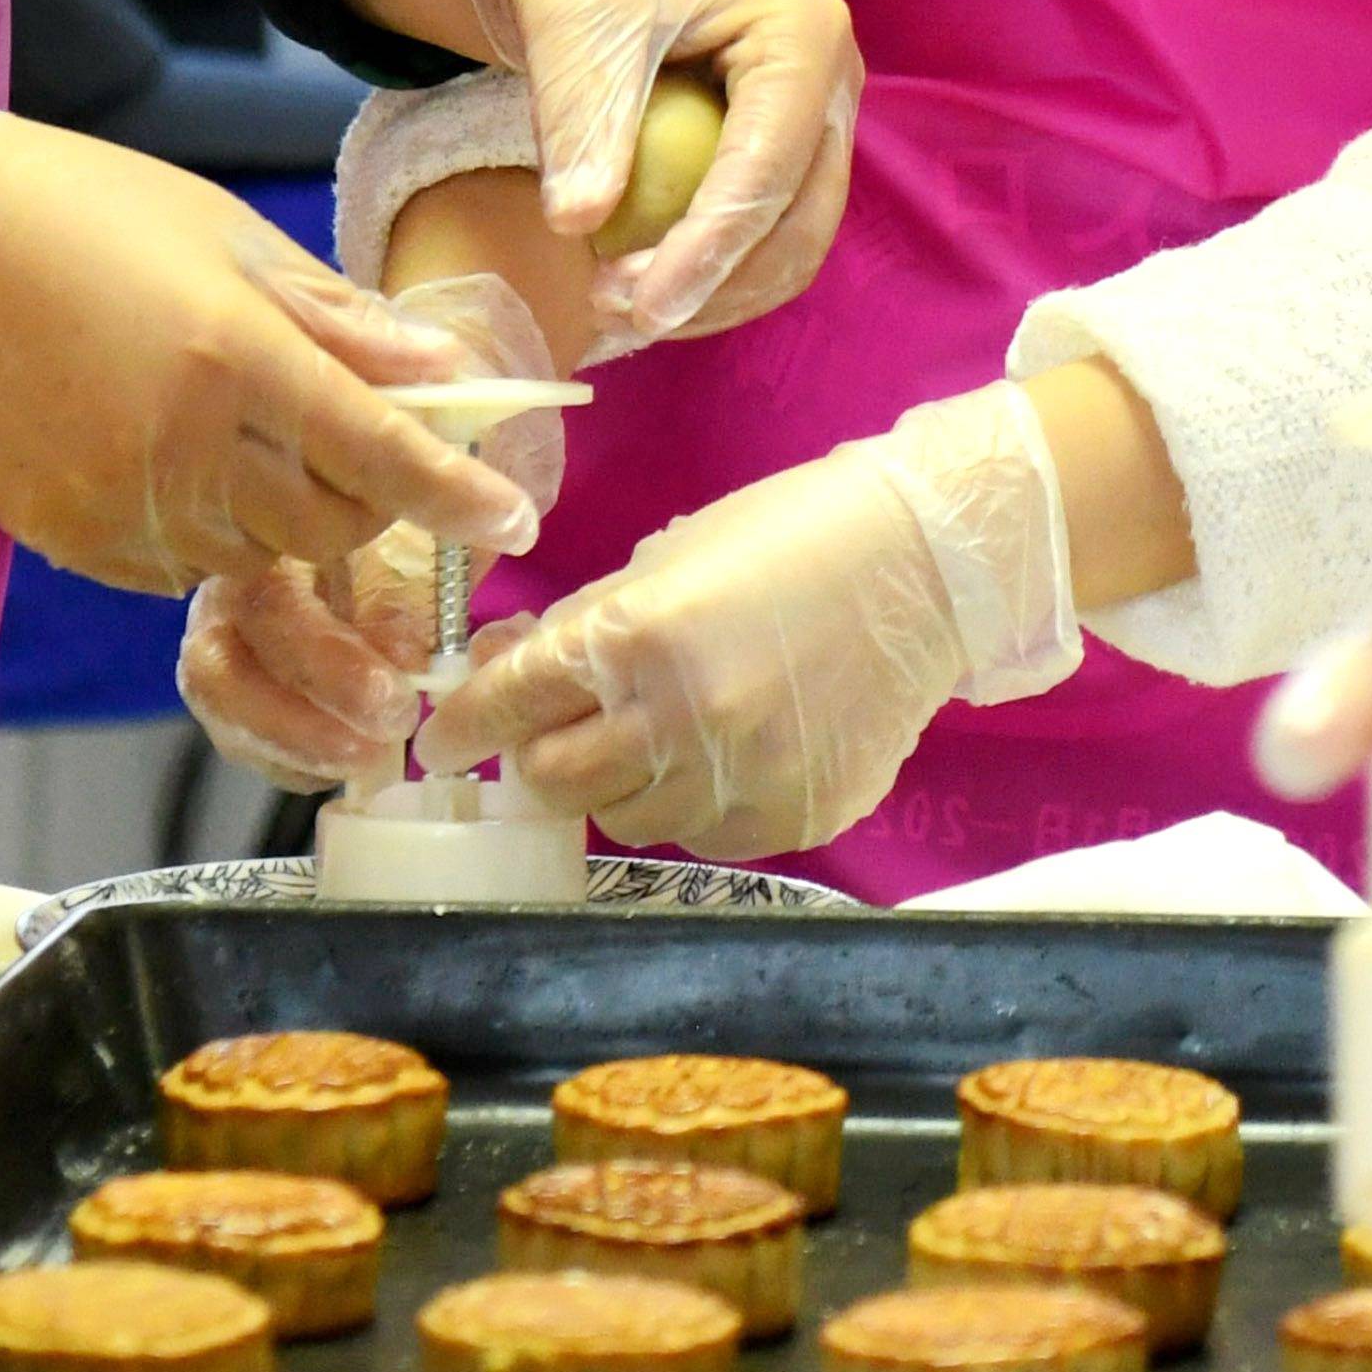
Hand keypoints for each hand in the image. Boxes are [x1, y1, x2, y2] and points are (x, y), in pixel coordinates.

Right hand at [0, 74, 534, 590]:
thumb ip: (342, 322)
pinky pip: (177, 568)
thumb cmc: (98, 216)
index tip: (515, 520)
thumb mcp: (236, 240)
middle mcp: (178, 441)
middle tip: (368, 454)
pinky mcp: (71, 533)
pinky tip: (184, 460)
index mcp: (231, 351)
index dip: (454, 493)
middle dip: (369, 504)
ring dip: (285, 517)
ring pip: (254, 556)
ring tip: (252, 437)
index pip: (376, 449)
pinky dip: (209, 533)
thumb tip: (446, 376)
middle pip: (325, 526)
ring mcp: (117, 498)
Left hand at [429, 383, 1070, 859]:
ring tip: (662, 725)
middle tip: (554, 730)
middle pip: (554, 783)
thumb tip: (492, 672)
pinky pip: (703, 833)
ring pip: (626, 818)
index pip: (510, 706)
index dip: (463, 726)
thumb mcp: (664, 562)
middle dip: (538, 757)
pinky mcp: (789, 822)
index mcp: (640, 640)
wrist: (928, 569)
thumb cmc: (789, 538)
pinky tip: (725, 747)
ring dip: (620, 779)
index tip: (442, 742)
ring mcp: (740, 784)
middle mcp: (683, 724)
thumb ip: (577, 627)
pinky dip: (692, 799)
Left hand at [454, 0, 859, 348]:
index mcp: (802, 34)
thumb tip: (579, 226)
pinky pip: (766, 223)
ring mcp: (811, 110)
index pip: (768, 170)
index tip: (638, 308)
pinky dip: (714, 264)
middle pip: (802, 220)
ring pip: (794, 236)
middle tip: (620, 313)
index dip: (708, 251)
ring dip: (721, 287)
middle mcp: (830, 77)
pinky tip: (639, 280)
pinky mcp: (777, 135)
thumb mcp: (577, 23)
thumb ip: (584, 123)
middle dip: (720, 283)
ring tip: (619, 303)